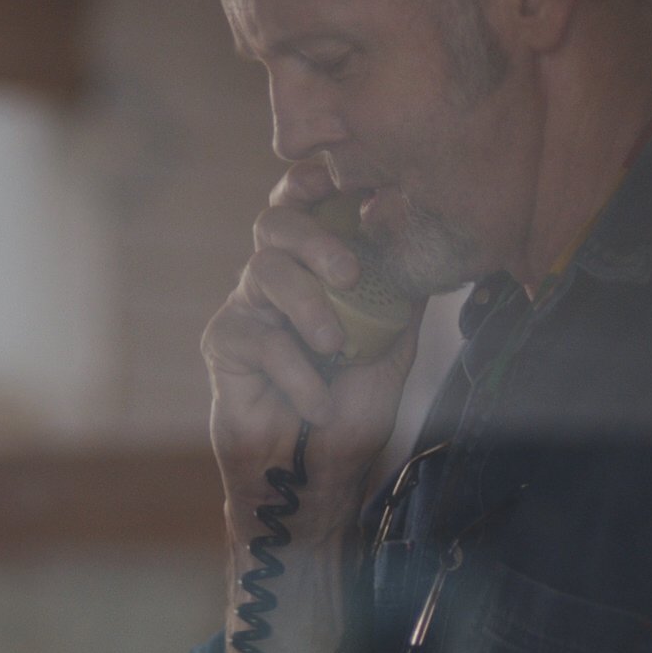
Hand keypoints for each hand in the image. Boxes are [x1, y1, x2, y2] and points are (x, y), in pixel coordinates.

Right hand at [202, 158, 424, 544]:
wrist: (317, 475)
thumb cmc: (353, 409)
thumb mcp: (392, 345)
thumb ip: (401, 295)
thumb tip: (428, 245)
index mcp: (317, 270)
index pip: (305, 207)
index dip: (311, 182)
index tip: (338, 177)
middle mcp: (278, 279)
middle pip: (276, 222)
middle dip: (315, 237)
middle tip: (349, 273)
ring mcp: (248, 308)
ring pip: (264, 269)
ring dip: (308, 305)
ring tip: (335, 347)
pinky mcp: (224, 345)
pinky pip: (256, 335)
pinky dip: (296, 372)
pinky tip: (316, 403)